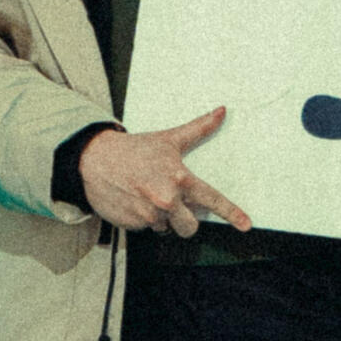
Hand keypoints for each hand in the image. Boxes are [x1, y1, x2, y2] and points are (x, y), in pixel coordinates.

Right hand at [78, 107, 252, 237]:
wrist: (94, 160)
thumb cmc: (134, 150)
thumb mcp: (169, 139)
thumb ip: (198, 129)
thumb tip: (222, 112)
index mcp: (179, 179)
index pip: (212, 200)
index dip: (231, 213)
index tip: (245, 225)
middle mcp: (167, 200)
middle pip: (190, 226)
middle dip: (186, 220)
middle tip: (172, 202)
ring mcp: (149, 215)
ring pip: (167, 228)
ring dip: (162, 218)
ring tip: (148, 196)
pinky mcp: (133, 225)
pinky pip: (147, 229)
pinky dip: (144, 219)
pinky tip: (135, 201)